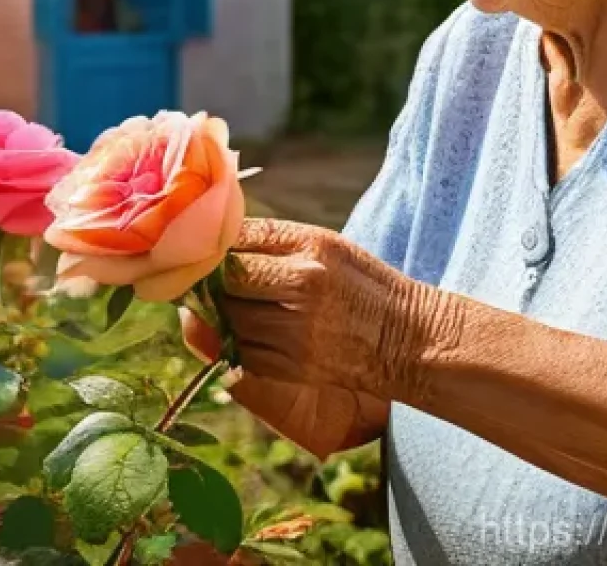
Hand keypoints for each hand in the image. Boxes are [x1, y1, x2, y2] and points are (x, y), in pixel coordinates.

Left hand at [182, 217, 433, 457]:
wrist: (404, 339)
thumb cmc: (359, 282)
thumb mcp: (324, 243)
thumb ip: (269, 239)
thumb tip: (213, 240)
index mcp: (311, 247)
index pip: (238, 239)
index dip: (212, 245)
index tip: (202, 247)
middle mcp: (303, 285)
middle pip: (227, 280)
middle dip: (210, 278)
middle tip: (202, 276)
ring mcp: (296, 331)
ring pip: (228, 318)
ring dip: (218, 311)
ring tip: (221, 302)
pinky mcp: (290, 368)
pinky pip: (239, 351)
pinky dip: (230, 340)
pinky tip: (239, 329)